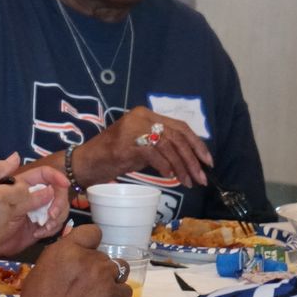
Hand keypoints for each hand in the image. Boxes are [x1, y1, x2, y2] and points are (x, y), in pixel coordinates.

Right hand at [0, 154, 67, 257]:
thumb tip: (16, 158)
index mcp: (2, 198)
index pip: (35, 189)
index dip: (44, 182)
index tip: (48, 179)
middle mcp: (10, 219)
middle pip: (40, 206)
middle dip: (48, 197)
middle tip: (48, 189)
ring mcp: (9, 236)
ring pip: (37, 222)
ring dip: (42, 212)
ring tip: (36, 203)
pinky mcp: (5, 248)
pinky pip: (28, 237)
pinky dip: (33, 227)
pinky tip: (26, 219)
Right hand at [1, 224, 130, 296]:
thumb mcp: (41, 269)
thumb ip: (60, 257)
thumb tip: (74, 254)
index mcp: (65, 249)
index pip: (92, 232)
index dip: (89, 243)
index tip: (84, 255)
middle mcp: (88, 258)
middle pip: (103, 255)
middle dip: (95, 267)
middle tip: (82, 285)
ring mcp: (104, 277)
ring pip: (117, 269)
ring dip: (108, 279)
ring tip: (95, 294)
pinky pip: (125, 289)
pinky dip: (117, 295)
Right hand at [83, 105, 211, 187]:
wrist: (87, 162)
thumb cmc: (115, 156)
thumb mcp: (143, 146)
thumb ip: (162, 145)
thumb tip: (191, 158)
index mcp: (145, 114)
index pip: (179, 126)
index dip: (197, 144)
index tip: (208, 162)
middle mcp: (140, 117)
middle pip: (177, 136)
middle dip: (193, 159)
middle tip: (201, 178)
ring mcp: (133, 128)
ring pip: (169, 146)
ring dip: (182, 167)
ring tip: (188, 182)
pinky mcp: (127, 143)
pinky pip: (155, 154)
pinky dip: (166, 167)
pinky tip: (169, 177)